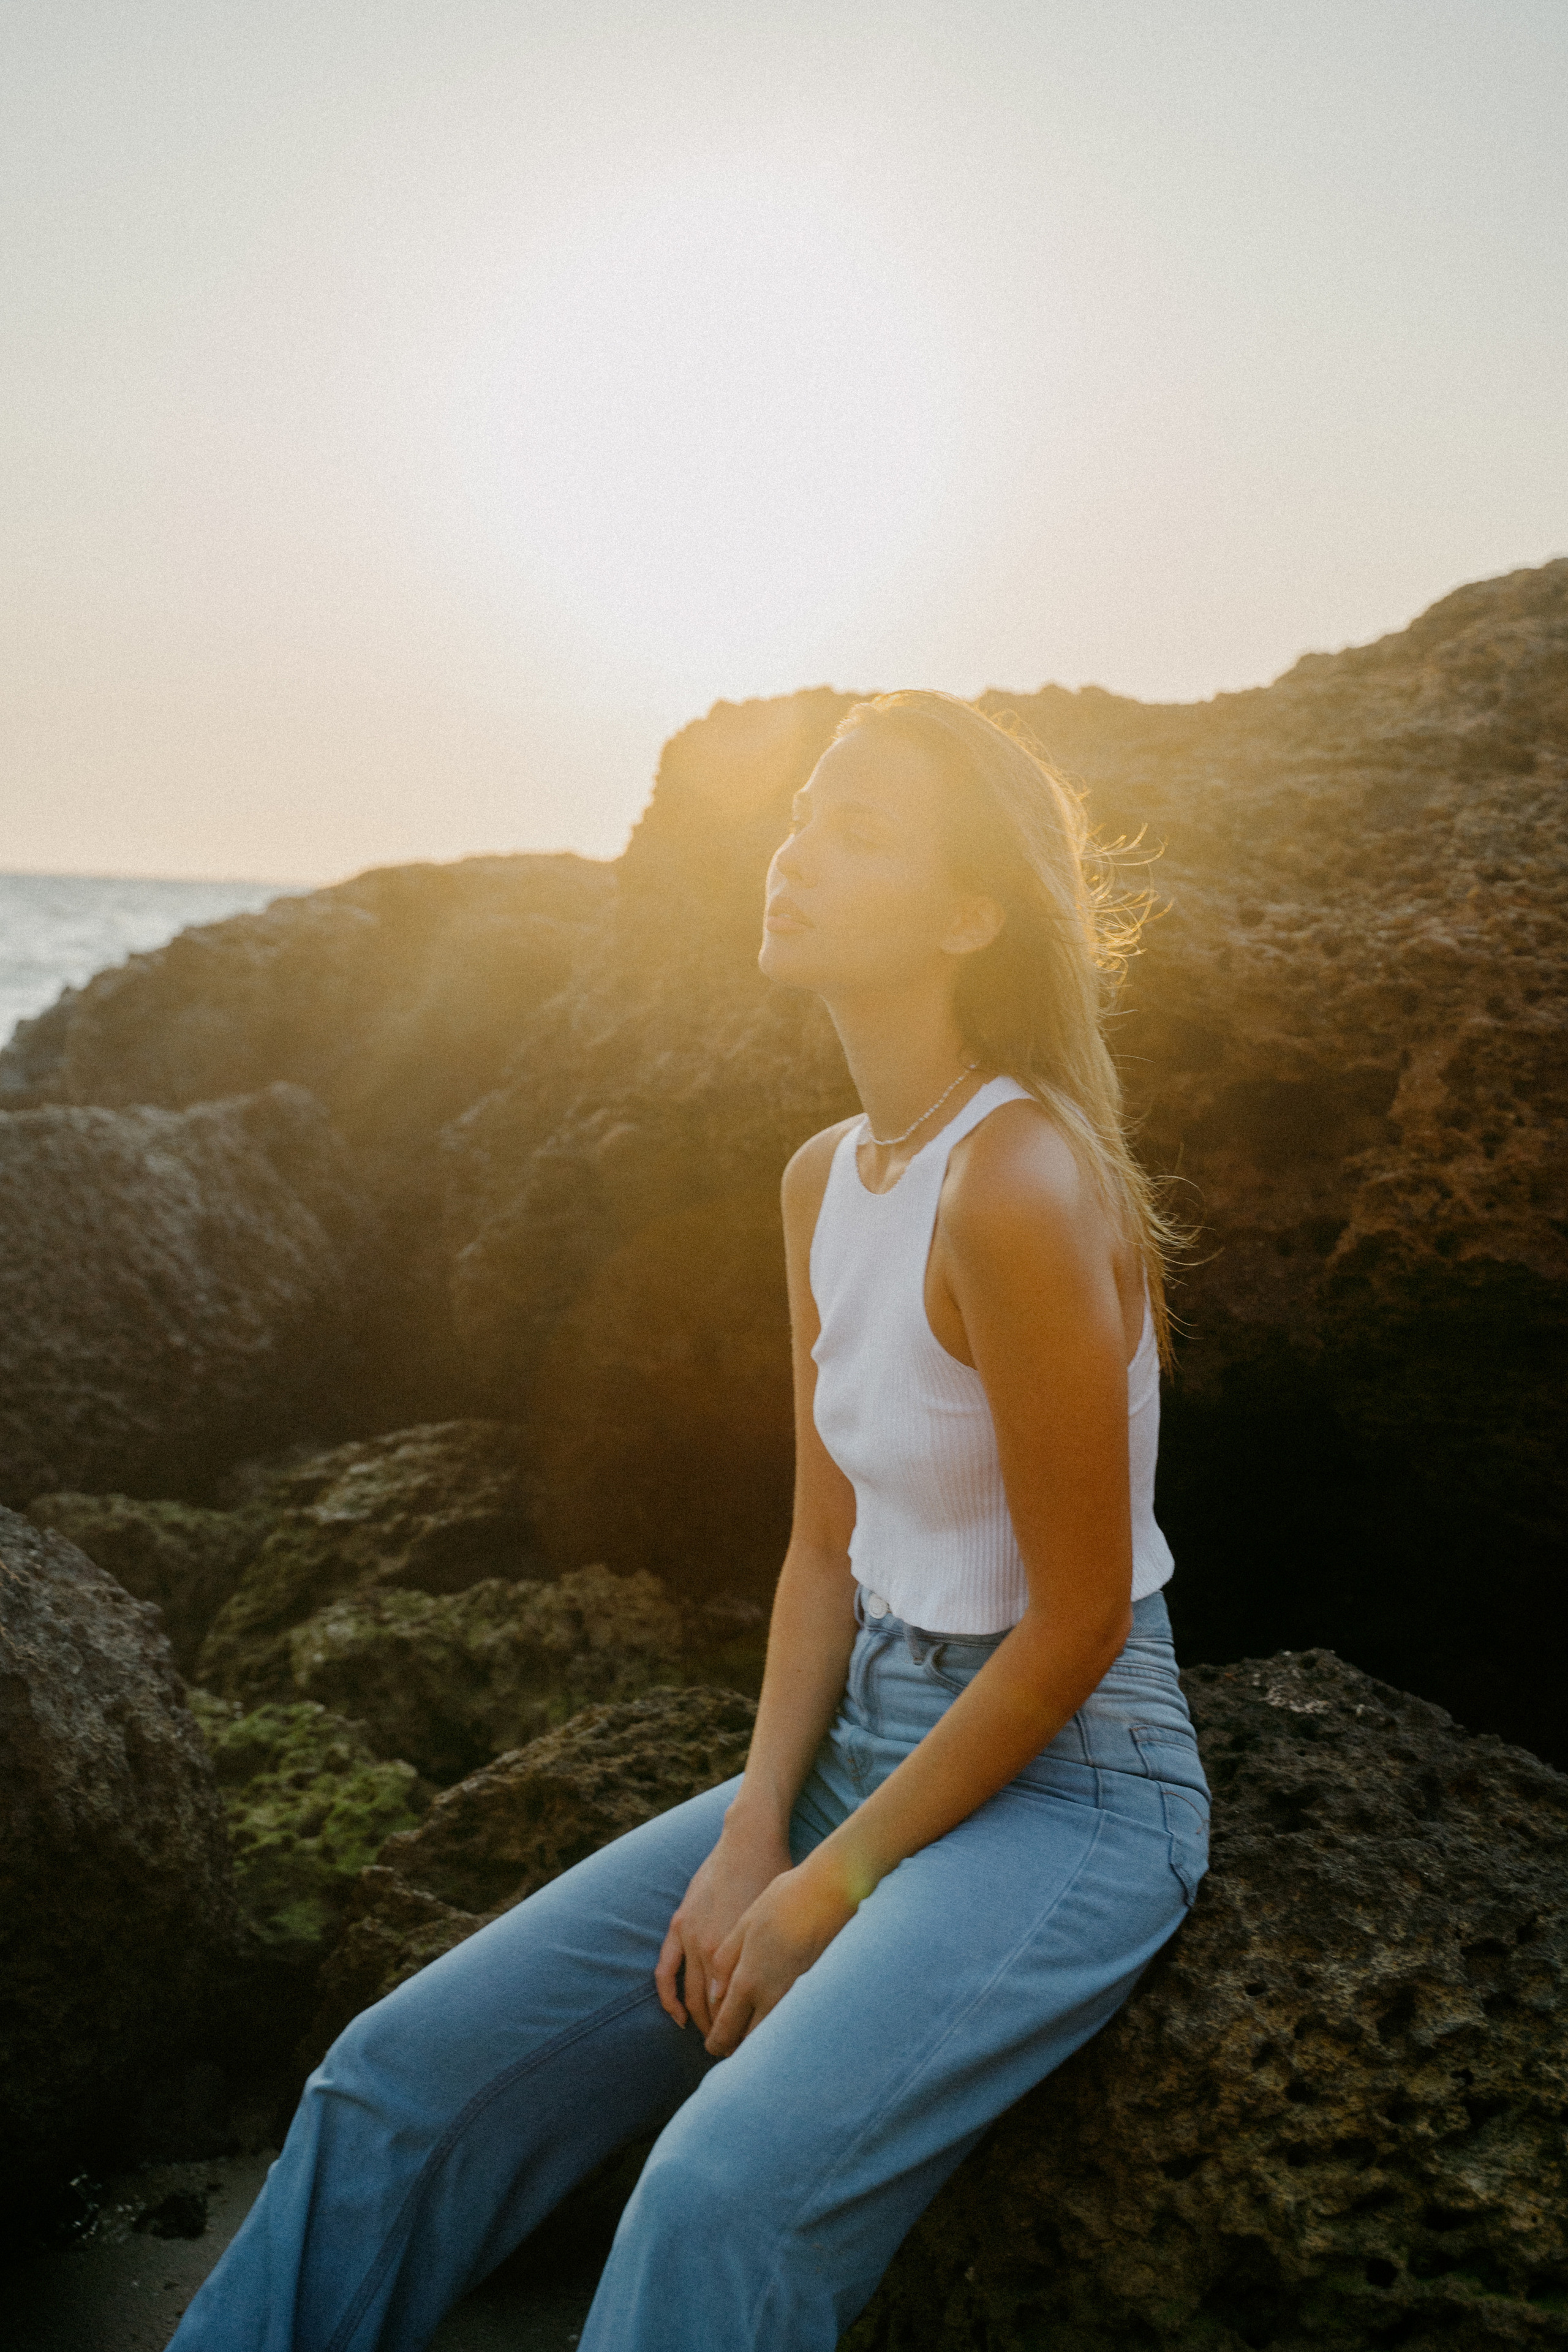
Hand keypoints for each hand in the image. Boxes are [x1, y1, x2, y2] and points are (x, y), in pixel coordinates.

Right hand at [655, 1809, 794, 2038]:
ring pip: (691, 1997)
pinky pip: (666, 1971)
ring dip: (700, 2022)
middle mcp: (712, 1950)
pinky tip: (679, 2018)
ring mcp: (692, 1938)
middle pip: (715, 2009)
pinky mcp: (680, 1925)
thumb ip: (777, 1963)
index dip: (746, 2036)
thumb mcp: (782, 1928)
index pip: (739, 2010)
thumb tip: (788, 2000)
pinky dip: (669, 1999)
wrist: (750, 1841)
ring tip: (712, 2039)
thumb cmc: (777, 1883)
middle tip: (734, 2053)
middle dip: (723, 2035)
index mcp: (740, 1955)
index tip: (755, 2052)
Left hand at [702, 1858, 858, 2056]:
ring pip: (773, 2035)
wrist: (828, 1892)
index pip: (726, 2029)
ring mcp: (796, 1996)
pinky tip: (780, 2020)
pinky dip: (782, 2027)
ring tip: (751, 2038)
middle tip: (730, 2048)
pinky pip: (792, 2021)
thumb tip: (715, 1995)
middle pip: (750, 2042)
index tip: (713, 2046)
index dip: (716, 2043)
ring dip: (760, 2041)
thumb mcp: (745, 1925)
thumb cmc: (783, 1901)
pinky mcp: (816, 1991)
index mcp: (748, 1980)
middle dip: (737, 2049)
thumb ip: (726, 1961)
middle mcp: (771, 1996)